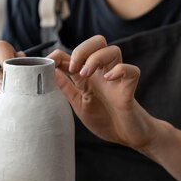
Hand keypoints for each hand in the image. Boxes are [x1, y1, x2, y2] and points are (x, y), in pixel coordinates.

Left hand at [50, 35, 154, 150]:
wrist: (125, 137)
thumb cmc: (104, 120)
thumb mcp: (78, 104)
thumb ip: (66, 88)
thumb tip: (51, 71)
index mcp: (88, 76)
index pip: (74, 54)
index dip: (59, 54)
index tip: (48, 63)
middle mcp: (103, 73)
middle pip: (98, 42)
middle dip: (82, 49)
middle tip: (73, 67)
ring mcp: (117, 79)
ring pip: (113, 50)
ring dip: (96, 58)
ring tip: (86, 75)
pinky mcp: (129, 89)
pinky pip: (132, 70)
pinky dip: (120, 70)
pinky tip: (109, 79)